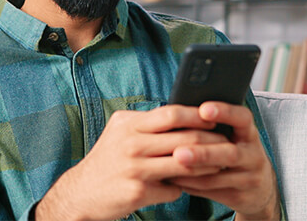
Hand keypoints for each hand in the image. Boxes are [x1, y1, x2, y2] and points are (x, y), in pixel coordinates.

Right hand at [35, 105, 229, 220]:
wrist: (80, 194)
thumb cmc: (107, 162)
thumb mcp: (120, 134)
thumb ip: (147, 125)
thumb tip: (182, 115)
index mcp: (128, 125)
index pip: (171, 113)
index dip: (197, 115)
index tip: (215, 117)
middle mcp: (130, 144)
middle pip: (183, 138)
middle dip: (210, 141)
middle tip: (226, 144)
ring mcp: (134, 169)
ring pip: (184, 165)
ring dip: (205, 166)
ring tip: (218, 165)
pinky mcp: (137, 192)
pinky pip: (173, 189)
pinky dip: (182, 188)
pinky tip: (187, 187)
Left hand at [166, 102, 280, 220]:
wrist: (260, 187)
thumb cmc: (236, 151)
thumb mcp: (235, 136)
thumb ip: (214, 127)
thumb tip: (180, 114)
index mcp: (249, 134)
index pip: (243, 119)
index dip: (225, 112)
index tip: (204, 109)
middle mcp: (253, 155)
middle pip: (230, 154)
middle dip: (203, 153)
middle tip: (179, 152)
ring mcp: (249, 178)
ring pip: (217, 177)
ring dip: (190, 172)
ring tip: (169, 166)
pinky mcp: (239, 197)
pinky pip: (210, 191)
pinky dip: (189, 184)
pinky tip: (174, 177)